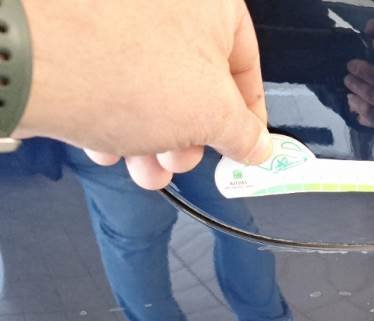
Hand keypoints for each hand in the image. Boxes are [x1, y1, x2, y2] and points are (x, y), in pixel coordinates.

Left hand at [14, 1, 272, 189]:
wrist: (34, 63)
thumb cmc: (126, 73)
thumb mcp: (211, 117)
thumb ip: (244, 134)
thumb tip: (257, 147)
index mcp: (212, 3)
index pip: (246, 66)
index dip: (248, 119)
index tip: (243, 150)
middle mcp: (167, 4)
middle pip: (196, 81)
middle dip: (189, 136)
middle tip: (180, 162)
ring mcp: (119, 15)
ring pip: (152, 86)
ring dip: (153, 139)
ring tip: (143, 169)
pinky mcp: (80, 33)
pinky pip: (113, 79)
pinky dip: (117, 116)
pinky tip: (108, 145)